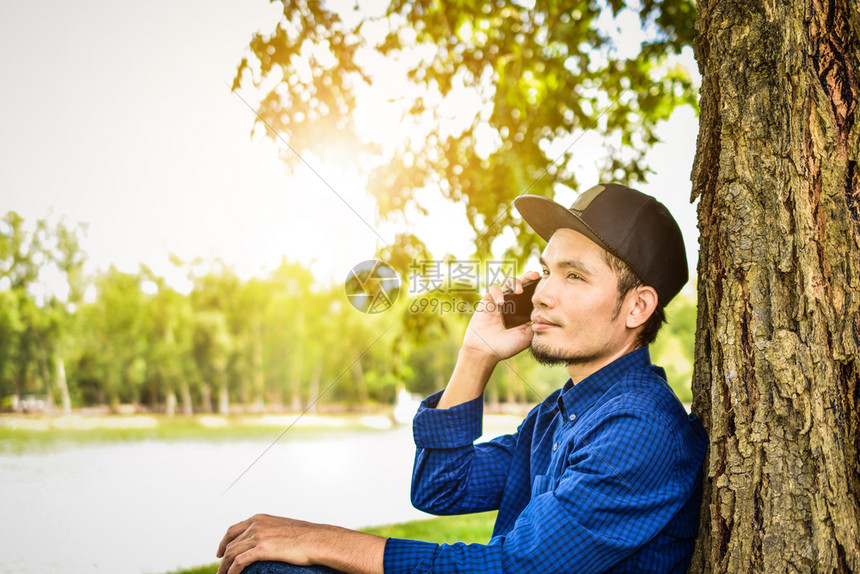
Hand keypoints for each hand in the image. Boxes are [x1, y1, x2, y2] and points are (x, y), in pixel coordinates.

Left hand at [216, 513, 384, 573]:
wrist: (317, 540)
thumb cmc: (305, 537)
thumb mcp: (284, 528)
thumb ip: (271, 531)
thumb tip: (269, 541)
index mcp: (260, 518)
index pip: (234, 529)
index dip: (224, 541)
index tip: (220, 551)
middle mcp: (256, 525)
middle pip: (230, 542)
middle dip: (221, 557)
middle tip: (220, 569)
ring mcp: (258, 536)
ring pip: (231, 553)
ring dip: (223, 567)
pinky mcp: (262, 549)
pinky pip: (239, 562)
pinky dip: (231, 571)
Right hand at [461, 271, 540, 361]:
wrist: (485, 351)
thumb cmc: (506, 346)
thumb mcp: (527, 336)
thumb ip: (536, 325)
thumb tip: (548, 314)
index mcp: (522, 312)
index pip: (531, 295)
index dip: (537, 286)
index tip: (545, 281)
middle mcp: (512, 304)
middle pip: (520, 284)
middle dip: (528, 278)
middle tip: (534, 275)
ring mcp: (499, 301)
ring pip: (507, 283)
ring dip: (514, 282)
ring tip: (519, 290)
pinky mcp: (487, 300)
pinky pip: (493, 289)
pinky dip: (498, 292)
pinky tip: (501, 302)